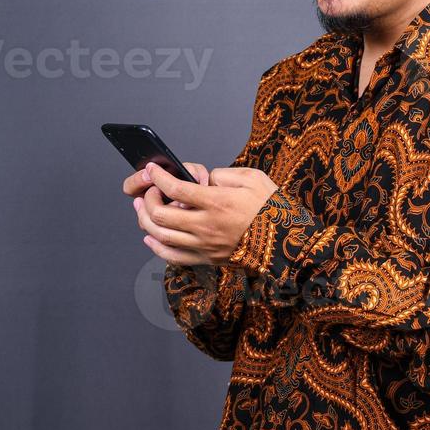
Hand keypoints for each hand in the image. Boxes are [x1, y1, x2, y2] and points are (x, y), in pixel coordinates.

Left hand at [129, 162, 278, 265]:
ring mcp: (205, 246)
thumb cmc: (271, 208)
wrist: (287, 243)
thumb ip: (223, 175)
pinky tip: (151, 238)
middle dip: (148, 200)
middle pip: (161, 215)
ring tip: (142, 209)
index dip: (158, 176)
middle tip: (149, 190)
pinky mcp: (207, 260)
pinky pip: (173, 257)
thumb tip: (204, 180)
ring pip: (161, 237)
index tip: (152, 169)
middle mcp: (206, 226)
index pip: (176, 188)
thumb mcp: (251, 178)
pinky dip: (157, 247)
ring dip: (145, 221)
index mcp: (217, 202)